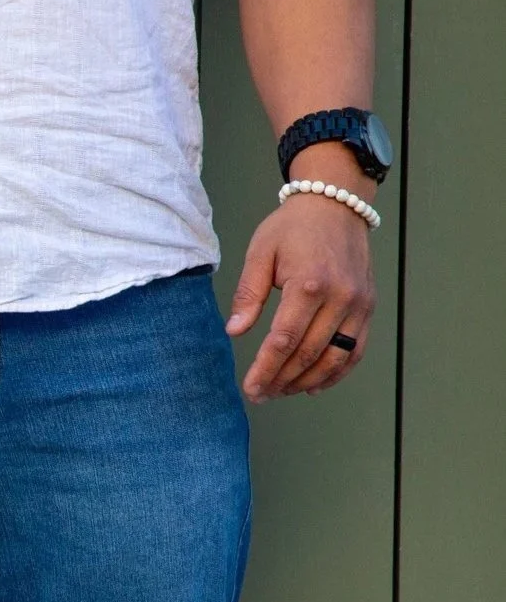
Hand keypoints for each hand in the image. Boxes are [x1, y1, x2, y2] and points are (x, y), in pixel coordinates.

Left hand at [224, 189, 375, 399]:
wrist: (335, 205)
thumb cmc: (293, 228)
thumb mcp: (259, 253)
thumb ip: (248, 294)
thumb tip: (234, 331)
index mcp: (308, 284)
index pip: (284, 340)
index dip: (265, 369)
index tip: (250, 388)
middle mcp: (340, 297)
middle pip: (309, 354)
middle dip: (282, 380)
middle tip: (260, 396)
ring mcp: (359, 304)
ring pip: (335, 357)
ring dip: (307, 381)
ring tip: (281, 392)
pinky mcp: (368, 307)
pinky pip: (355, 349)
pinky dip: (337, 372)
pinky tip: (313, 385)